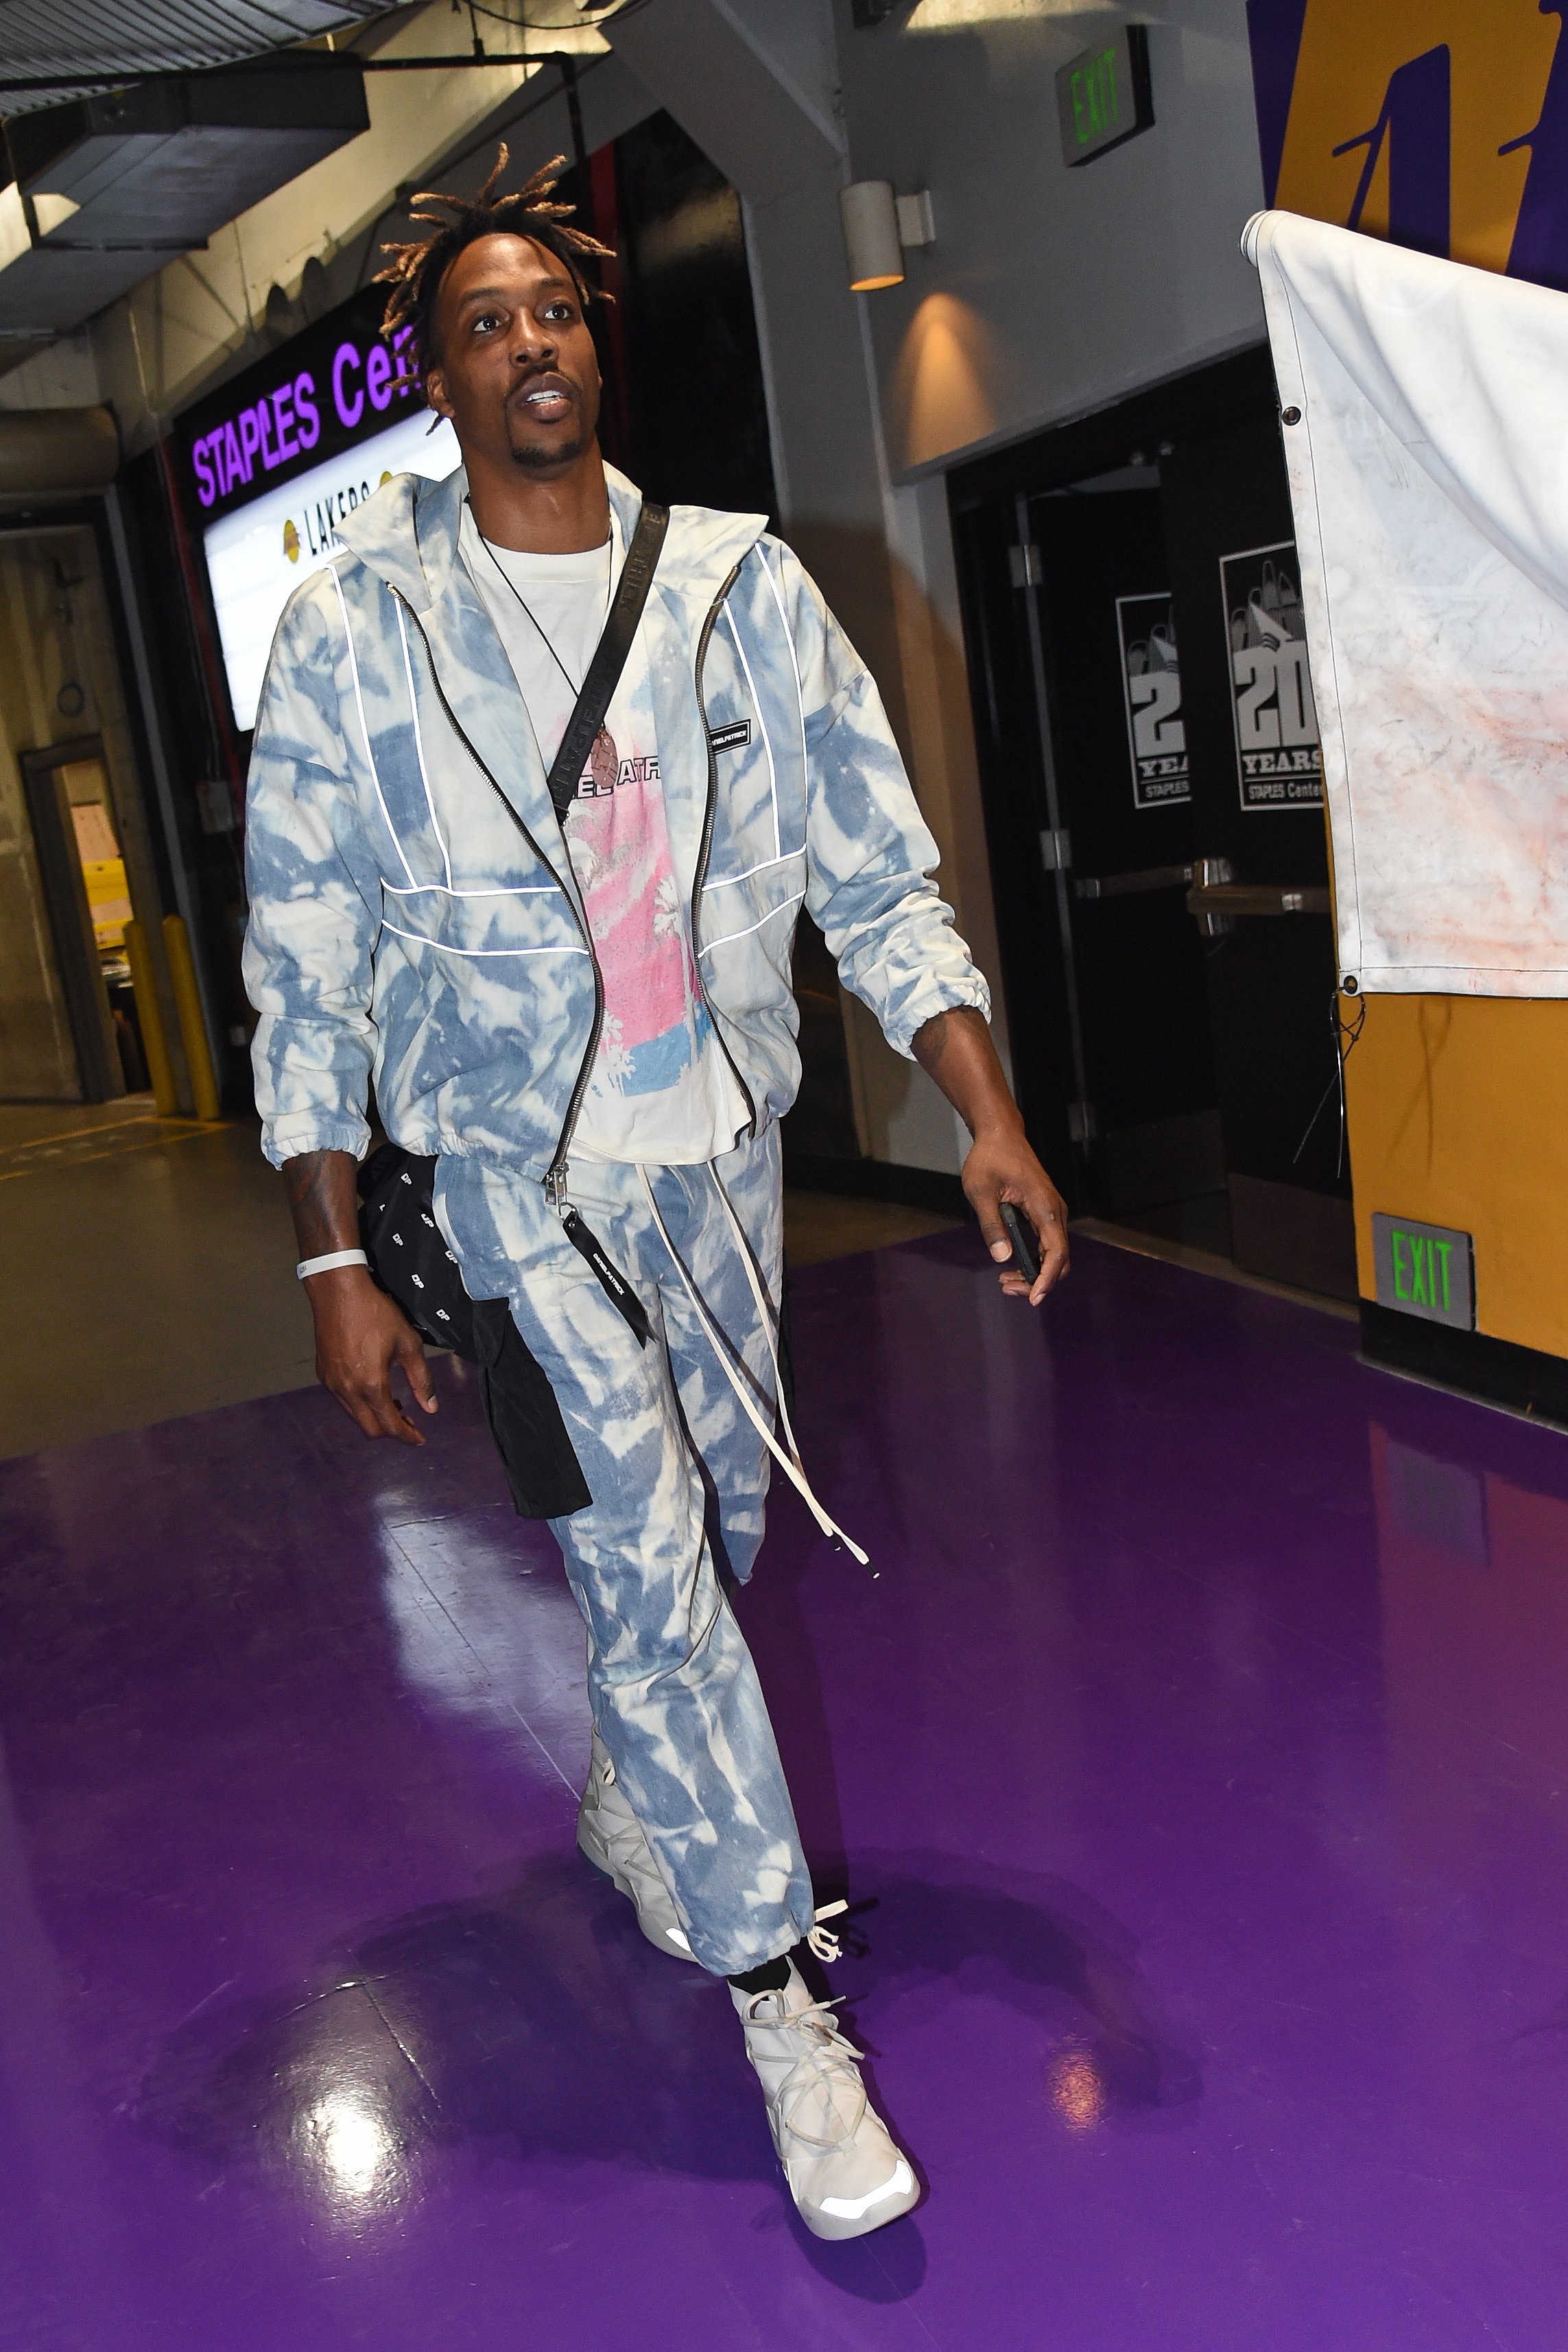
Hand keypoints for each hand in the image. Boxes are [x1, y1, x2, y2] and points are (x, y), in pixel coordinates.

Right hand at [304, 1266, 437, 1443]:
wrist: (338, 1291)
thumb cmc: (375, 1313)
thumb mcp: (408, 1343)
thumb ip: (421, 1379)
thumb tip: (431, 1407)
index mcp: (371, 1384)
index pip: (390, 1425)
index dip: (408, 1436)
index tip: (420, 1440)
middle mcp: (347, 1390)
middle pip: (370, 1428)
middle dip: (392, 1431)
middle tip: (410, 1423)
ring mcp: (331, 1383)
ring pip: (355, 1416)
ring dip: (375, 1417)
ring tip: (395, 1404)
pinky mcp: (323, 1374)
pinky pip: (343, 1401)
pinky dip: (360, 1404)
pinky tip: (373, 1389)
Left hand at [961, 1123, 1070, 1305]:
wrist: (1000, 1134)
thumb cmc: (990, 1158)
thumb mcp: (981, 1191)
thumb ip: (991, 1225)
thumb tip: (1002, 1257)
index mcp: (1044, 1207)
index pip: (1056, 1252)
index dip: (1047, 1279)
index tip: (1033, 1298)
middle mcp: (1055, 1212)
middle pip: (1059, 1259)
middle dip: (1039, 1281)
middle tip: (1007, 1287)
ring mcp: (1052, 1212)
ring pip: (1054, 1254)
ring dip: (1035, 1272)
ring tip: (1006, 1281)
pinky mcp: (1044, 1212)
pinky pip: (1047, 1243)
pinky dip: (1034, 1260)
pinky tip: (1013, 1266)